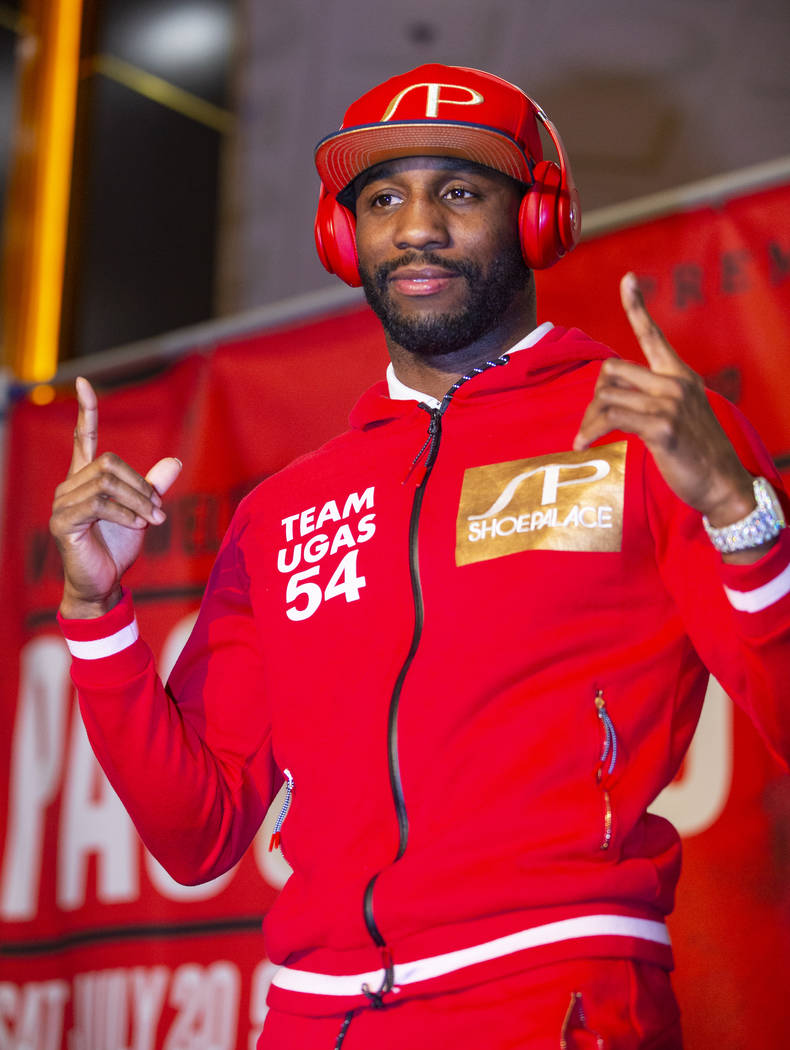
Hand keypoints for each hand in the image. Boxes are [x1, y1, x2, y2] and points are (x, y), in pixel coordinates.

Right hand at [50, 377, 181, 617]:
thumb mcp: (143, 511)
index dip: (85, 411)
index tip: (83, 382)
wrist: (103, 583)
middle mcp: (69, 486)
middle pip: (109, 462)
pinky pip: (99, 504)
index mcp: (85, 479)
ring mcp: (62, 504)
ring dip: (138, 501)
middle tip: (158, 509)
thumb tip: (175, 460)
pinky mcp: (63, 522)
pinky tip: (138, 526)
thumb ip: (153, 486)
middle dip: (140, 484)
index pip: (82, 437)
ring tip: (154, 521)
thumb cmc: (118, 547)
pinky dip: (126, 513)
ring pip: (106, 483)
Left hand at [573, 273, 755, 526]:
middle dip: (593, 398)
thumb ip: (654, 399)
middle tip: (589, 424)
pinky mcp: (662, 427)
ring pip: (606, 395)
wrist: (723, 484)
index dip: (638, 306)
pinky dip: (591, 431)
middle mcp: (675, 383)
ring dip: (588, 419)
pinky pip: (611, 418)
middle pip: (612, 371)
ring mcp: (669, 404)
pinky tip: (585, 444)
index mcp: (680, 376)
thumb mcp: (681, 416)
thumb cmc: (697, 454)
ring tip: (586, 439)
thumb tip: (615, 398)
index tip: (628, 279)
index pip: (654, 336)